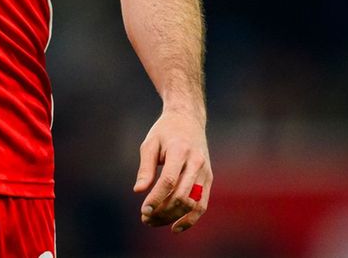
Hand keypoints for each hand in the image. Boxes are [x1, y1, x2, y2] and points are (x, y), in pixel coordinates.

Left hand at [134, 108, 210, 232]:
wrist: (188, 120)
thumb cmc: (165, 132)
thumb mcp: (150, 143)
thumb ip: (145, 167)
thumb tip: (138, 191)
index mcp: (180, 151)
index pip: (169, 181)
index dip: (156, 198)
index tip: (143, 210)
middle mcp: (196, 162)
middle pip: (181, 196)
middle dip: (162, 211)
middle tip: (145, 218)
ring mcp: (205, 172)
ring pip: (192, 204)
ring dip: (173, 217)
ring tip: (154, 222)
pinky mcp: (208, 179)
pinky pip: (202, 204)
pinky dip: (190, 219)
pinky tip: (175, 227)